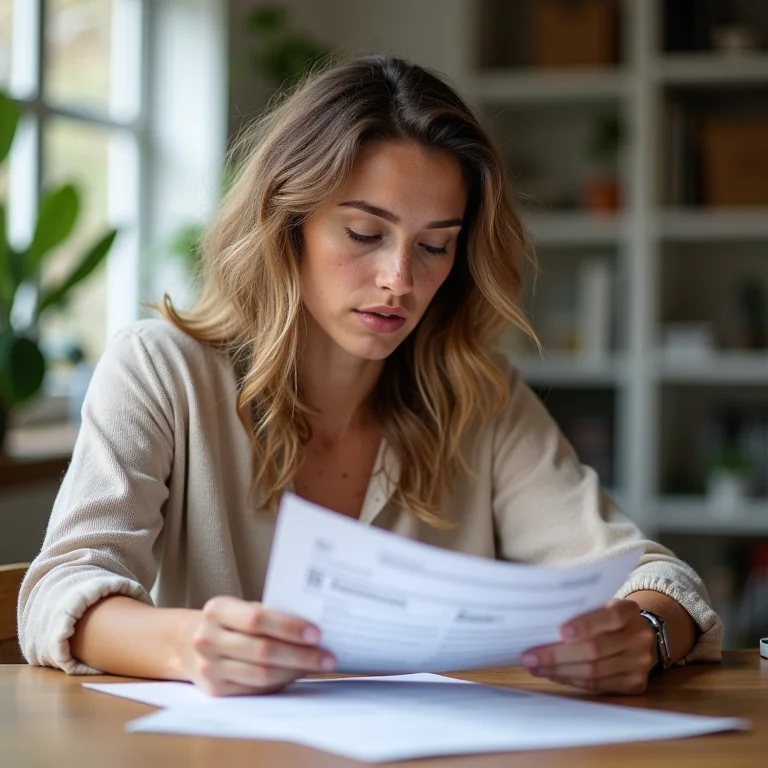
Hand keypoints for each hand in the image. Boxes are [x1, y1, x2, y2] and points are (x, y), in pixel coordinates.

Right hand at [184, 596, 336, 695]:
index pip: (257, 619)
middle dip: (300, 654)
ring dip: (295, 671)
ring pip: (261, 674)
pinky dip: (281, 682)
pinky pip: (255, 689)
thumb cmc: (229, 621)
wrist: (188, 643)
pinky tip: (297, 674)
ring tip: (318, 665)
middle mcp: (207, 638)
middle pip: (262, 650)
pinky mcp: (214, 689)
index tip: (316, 633)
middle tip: (328, 656)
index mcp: (217, 609)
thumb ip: (270, 614)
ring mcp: (209, 667)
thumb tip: (313, 626)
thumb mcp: (242, 608)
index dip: (289, 627)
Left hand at [521, 598, 657, 693]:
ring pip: (594, 671)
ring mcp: (640, 663)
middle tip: (530, 657)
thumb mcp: (600, 605)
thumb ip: (580, 612)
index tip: (561, 631)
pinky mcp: (635, 684)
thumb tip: (540, 625)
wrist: (640, 635)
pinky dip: (572, 680)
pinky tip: (554, 675)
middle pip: (596, 649)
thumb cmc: (607, 617)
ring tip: (536, 668)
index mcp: (629, 611)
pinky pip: (598, 685)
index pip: (611, 617)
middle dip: (558, 655)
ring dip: (560, 671)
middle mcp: (639, 637)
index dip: (586, 625)